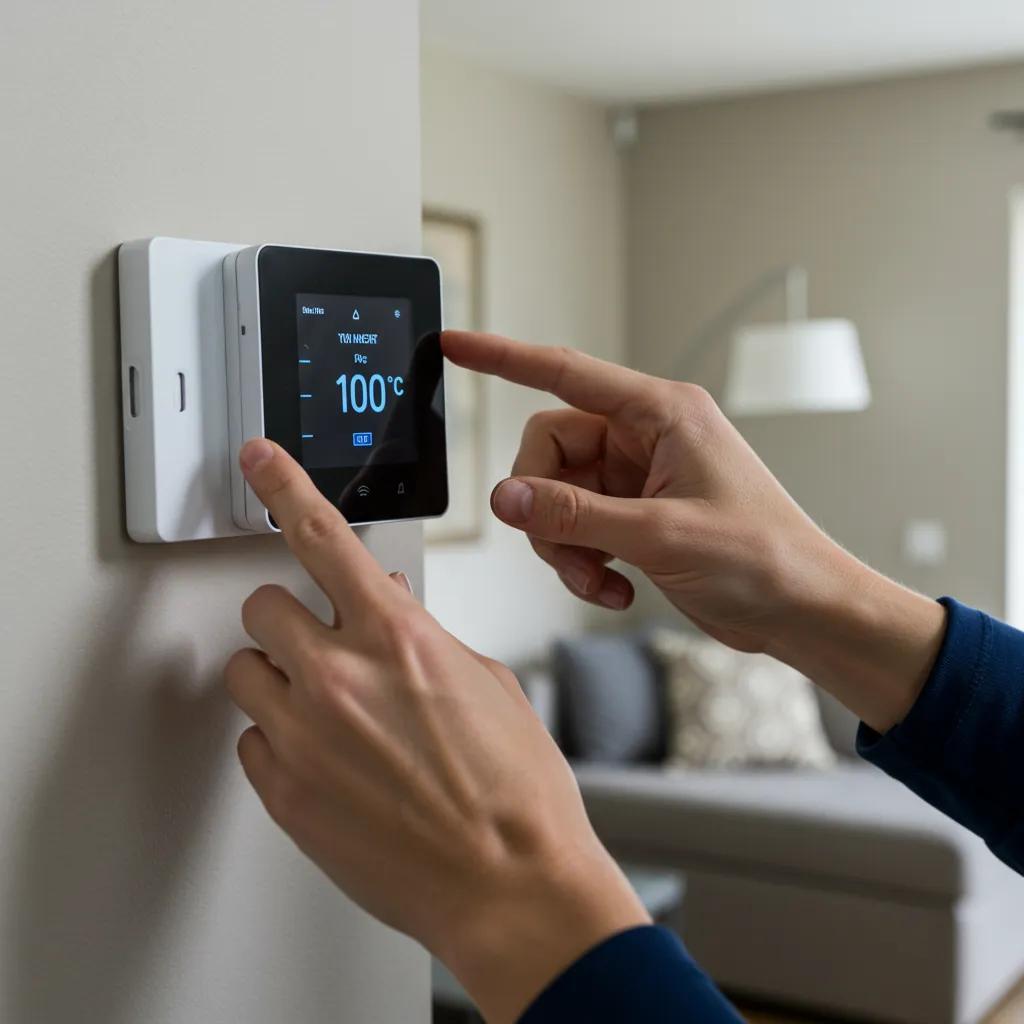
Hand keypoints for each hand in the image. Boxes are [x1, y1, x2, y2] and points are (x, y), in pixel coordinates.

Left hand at [225, 439, 647, 1022]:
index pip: (322, 536)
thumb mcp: (487, 681)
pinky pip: (252, 740)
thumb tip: (389, 606)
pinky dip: (281, 739)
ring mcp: (305, 737)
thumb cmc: (515, 791)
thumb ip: (423, 634)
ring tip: (324, 706)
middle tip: (319, 640)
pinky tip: (329, 757)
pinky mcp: (286, 794)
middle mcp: (341, 678)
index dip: (284, 485)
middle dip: (289, 615)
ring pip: (245, 671)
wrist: (511, 885)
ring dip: (278, 676)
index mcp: (399, 637)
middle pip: (262, 605)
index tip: (259, 460)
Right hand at [443, 331, 945, 731]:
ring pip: (557, 494)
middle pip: (550, 450)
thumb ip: (574, 514)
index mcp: (662, 414)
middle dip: (545, 506)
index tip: (455, 345)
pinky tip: (613, 585)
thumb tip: (505, 497)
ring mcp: (639, 477)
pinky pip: (577, 524)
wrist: (804, 610)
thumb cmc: (765, 559)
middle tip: (565, 550)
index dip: (503, 357)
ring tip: (598, 578)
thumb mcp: (661, 534)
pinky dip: (582, 559)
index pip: (565, 372)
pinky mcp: (636, 514)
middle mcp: (646, 438)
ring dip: (564, 544)